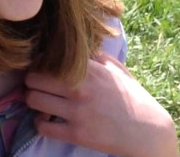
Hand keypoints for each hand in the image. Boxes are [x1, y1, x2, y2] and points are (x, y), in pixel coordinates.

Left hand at [25, 54, 177, 156]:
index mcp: (89, 69)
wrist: (148, 132)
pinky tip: (48, 121)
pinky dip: (40, 124)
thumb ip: (95, 56)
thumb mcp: (117, 70)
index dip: (40, 64)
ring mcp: (77, 112)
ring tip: (41, 104)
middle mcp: (80, 88)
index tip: (42, 69)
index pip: (47, 59)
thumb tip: (77, 46)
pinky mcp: (77, 134)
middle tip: (37, 87)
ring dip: (33, 102)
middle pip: (33, 79)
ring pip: (33, 101)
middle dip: (31, 83)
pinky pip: (42, 126)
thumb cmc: (132, 98)